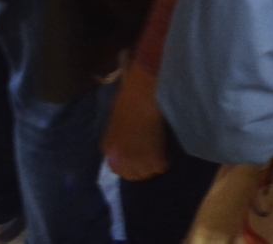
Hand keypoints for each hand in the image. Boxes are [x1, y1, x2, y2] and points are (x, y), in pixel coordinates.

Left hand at [102, 63, 168, 180]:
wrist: (141, 97)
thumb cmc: (128, 101)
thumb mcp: (114, 124)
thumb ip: (117, 141)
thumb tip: (126, 148)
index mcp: (107, 150)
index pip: (118, 170)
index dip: (130, 166)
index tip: (138, 159)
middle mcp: (119, 160)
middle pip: (133, 175)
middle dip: (142, 167)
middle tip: (151, 154)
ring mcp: (136, 162)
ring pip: (149, 172)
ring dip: (154, 162)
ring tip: (158, 147)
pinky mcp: (153, 160)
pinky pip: (162, 166)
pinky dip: (165, 157)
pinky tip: (164, 145)